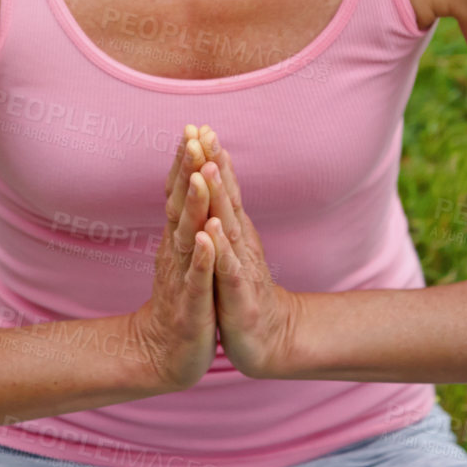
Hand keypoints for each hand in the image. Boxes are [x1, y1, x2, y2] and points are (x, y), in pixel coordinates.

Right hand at [125, 124, 219, 392]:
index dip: (185, 162)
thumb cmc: (181, 300)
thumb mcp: (182, 255)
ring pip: (188, 235)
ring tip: (199, 175)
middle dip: (187, 170)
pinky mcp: (192, 306)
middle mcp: (176, 251)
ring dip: (193, 204)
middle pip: (180, 204)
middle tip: (191, 135)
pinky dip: (202, 257)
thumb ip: (183, 219)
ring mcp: (182, 277)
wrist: (164, 354)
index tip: (192, 127)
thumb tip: (185, 181)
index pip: (180, 193)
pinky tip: (207, 238)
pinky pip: (198, 278)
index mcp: (177, 239)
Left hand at [196, 126, 299, 379]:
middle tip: (204, 132)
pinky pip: (227, 269)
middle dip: (214, 165)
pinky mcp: (238, 296)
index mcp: (234, 231)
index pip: (223, 188)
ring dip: (217, 197)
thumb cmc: (240, 289)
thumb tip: (215, 177)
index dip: (211, 158)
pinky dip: (219, 249)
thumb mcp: (230, 247)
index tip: (199, 126)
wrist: (266, 339)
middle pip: (226, 198)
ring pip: (228, 226)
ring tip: (205, 168)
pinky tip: (211, 231)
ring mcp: (241, 267)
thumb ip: (224, 213)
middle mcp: (240, 242)